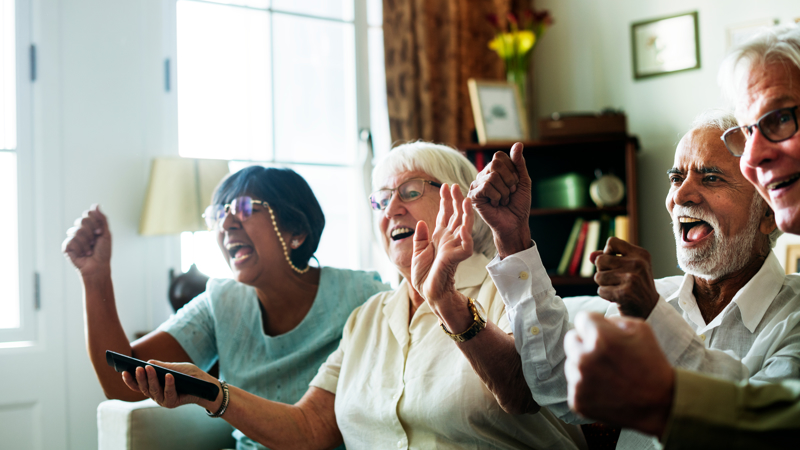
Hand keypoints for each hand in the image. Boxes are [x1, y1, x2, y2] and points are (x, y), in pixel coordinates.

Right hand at [62, 205, 111, 278]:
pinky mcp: (66, 247)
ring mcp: (72, 238)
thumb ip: (102, 219)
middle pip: (81, 221)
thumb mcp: (106, 233)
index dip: (95, 222)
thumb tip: (95, 205)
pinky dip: (80, 248)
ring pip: (77, 231)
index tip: (100, 232)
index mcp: (89, 226)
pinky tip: (83, 254)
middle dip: (91, 232)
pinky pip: (71, 241)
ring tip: (90, 250)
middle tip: (95, 242)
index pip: (87, 214)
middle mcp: (79, 230)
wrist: (99, 266)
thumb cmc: (103, 252)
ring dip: (87, 242)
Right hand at [121, 360, 221, 410]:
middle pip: (144, 387)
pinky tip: (168, 375)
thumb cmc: (189, 375)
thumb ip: (163, 366)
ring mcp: (162, 400)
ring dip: (151, 379)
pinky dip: (168, 384)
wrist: (205, 386)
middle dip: (140, 377)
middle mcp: (155, 394)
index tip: (123, 371)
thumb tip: (149, 362)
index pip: (138, 384)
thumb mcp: (176, 367)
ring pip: (153, 390)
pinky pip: (168, 393)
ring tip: (149, 368)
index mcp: (153, 386)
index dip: (130, 379)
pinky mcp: (172, 403)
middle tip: (138, 367)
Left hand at [411, 184, 473, 329]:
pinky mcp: (459, 256)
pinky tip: (465, 222)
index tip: (445, 187)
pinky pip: (466, 243)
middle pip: (455, 216)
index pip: (444, 215)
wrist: (429, 292)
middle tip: (455, 185)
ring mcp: (455, 247)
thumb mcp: (417, 253)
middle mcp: (449, 239)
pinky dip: (466, 233)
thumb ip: (420, 238)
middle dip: (455, 200)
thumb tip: (421, 222)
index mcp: (439, 237)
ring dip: (465, 212)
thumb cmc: (424, 276)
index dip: (445, 201)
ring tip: (465, 198)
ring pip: (464, 226)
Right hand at [468, 143, 531, 257]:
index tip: (515, 184)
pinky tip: (496, 204)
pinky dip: (497, 197)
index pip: (500, 156)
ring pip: (492, 176)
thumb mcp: (523, 180)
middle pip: (495, 164)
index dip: (512, 170)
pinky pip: (487, 187)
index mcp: (494, 169)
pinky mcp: (473, 195)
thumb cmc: (519, 203)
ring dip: (504, 192)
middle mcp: (483, 175)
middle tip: (510, 193)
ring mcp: (477, 185)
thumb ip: (519, 163)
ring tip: (503, 200)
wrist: (515, 223)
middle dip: (509, 180)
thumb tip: (518, 144)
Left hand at [564, 312, 674, 436]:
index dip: (594, 324)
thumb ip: (612, 319)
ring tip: (608, 374)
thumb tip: (596, 321)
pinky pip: (574, 385)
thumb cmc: (652, 364)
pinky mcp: (577, 400)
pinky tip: (605, 389)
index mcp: (599, 337)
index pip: (581, 319)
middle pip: (571, 339)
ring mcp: (579, 381)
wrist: (661, 403)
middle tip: (604, 354)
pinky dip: (586, 386)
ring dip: (584, 365)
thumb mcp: (641, 329)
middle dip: (585, 342)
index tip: (603, 333)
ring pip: (571, 363)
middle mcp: (584, 358)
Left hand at [589, 237, 658, 317]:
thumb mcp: (628, 267)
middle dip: (602, 271)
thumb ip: (608, 258)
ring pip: (598, 276)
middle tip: (615, 279)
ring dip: (603, 284)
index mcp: (640, 254)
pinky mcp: (624, 293)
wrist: (650, 308)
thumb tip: (590, 256)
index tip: (613, 262)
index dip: (606, 252)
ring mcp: (631, 278)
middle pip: (600, 260)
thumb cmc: (635, 285)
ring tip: (617, 288)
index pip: (612, 242)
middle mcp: (637, 264)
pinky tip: (617, 297)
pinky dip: (605, 295)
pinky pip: (600, 290)